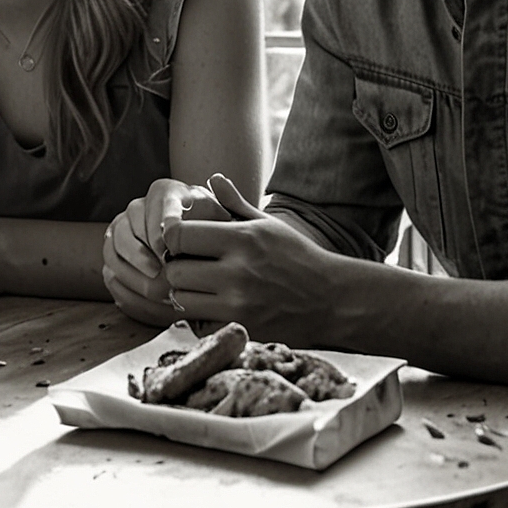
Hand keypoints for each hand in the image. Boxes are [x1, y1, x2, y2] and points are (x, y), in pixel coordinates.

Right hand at [101, 176, 236, 324]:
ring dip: (134, 266)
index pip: (158, 202)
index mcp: (166, 192)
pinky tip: (142, 293)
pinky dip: (124, 278)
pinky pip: (110, 261)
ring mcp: (122, 226)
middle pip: (132, 222)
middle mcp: (140, 205)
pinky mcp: (114, 248)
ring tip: (154, 285)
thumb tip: (218, 185)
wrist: (197, 249)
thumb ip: (226, 204)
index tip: (168, 247)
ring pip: (118, 242)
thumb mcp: (223, 218)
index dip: (160, 224)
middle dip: (145, 250)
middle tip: (160, 271)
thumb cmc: (213, 232)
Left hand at [162, 177, 339, 342]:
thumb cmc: (298, 257)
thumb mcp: (269, 225)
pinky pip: (199, 325)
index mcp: (242, 239)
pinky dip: (199, 318)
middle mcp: (238, 271)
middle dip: (176, 267)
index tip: (182, 241)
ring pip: (181, 299)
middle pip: (175, 270)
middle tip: (189, 267)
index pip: (179, 235)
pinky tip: (211, 308)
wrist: (334, 299)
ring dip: (185, 294)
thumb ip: (235, 204)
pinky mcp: (244, 328)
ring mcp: (240, 304)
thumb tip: (213, 178)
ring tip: (199, 288)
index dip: (173, 237)